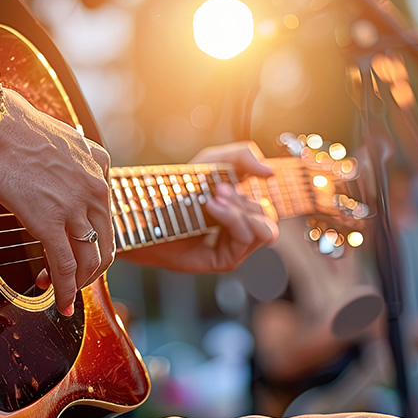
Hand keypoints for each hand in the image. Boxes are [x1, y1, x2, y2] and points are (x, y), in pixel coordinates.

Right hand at [0, 89, 113, 315]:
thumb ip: (67, 158)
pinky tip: (61, 303)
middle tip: (73, 281)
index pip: (106, 216)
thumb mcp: (57, 137)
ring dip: (77, 284)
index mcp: (99, 166)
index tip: (75, 250)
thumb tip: (56, 167)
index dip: (92, 240)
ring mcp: (75, 207)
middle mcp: (96, 188)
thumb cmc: (10, 124)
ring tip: (62, 296)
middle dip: (90, 269)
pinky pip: (64, 267)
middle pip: (105, 244)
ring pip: (89, 260)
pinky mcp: (50, 222)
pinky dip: (65, 291)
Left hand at [119, 141, 277, 272]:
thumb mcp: (213, 161)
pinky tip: (212, 208)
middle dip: (242, 200)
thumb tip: (270, 173)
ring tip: (213, 200)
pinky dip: (232, 219)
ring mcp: (234, 249)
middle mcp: (241, 233)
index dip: (254, 189)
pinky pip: (246, 239)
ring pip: (264, 230)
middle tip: (217, 190)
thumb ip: (244, 156)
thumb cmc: (178, 188)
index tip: (225, 180)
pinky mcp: (224, 261)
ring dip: (240, 210)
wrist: (147, 210)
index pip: (267, 206)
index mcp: (242, 213)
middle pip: (267, 218)